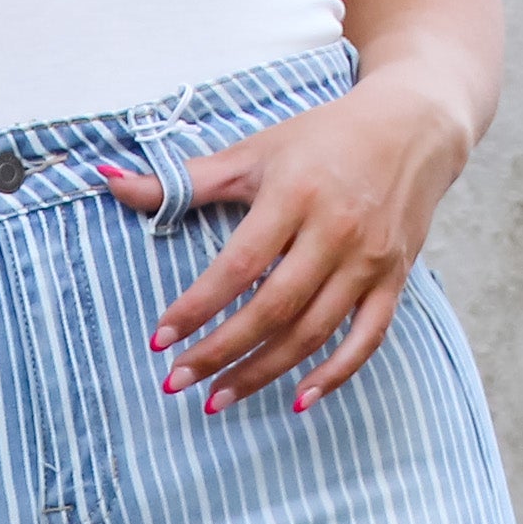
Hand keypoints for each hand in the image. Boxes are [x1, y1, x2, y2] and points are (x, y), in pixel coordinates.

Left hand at [106, 76, 475, 416]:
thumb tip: (108, 181)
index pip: (238, 266)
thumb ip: (184, 180)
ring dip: (263, 373)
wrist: (414, 124)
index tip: (160, 340)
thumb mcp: (255, 151)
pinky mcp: (395, 278)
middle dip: (220, 352)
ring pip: (313, 332)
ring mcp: (369, 259)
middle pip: (273, 309)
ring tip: (217, 399)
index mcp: (295, 195)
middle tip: (176, 382)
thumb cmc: (323, 138)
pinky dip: (334, 374)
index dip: (197, 307)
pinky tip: (297, 400)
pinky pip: (367, 338)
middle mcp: (336, 231)